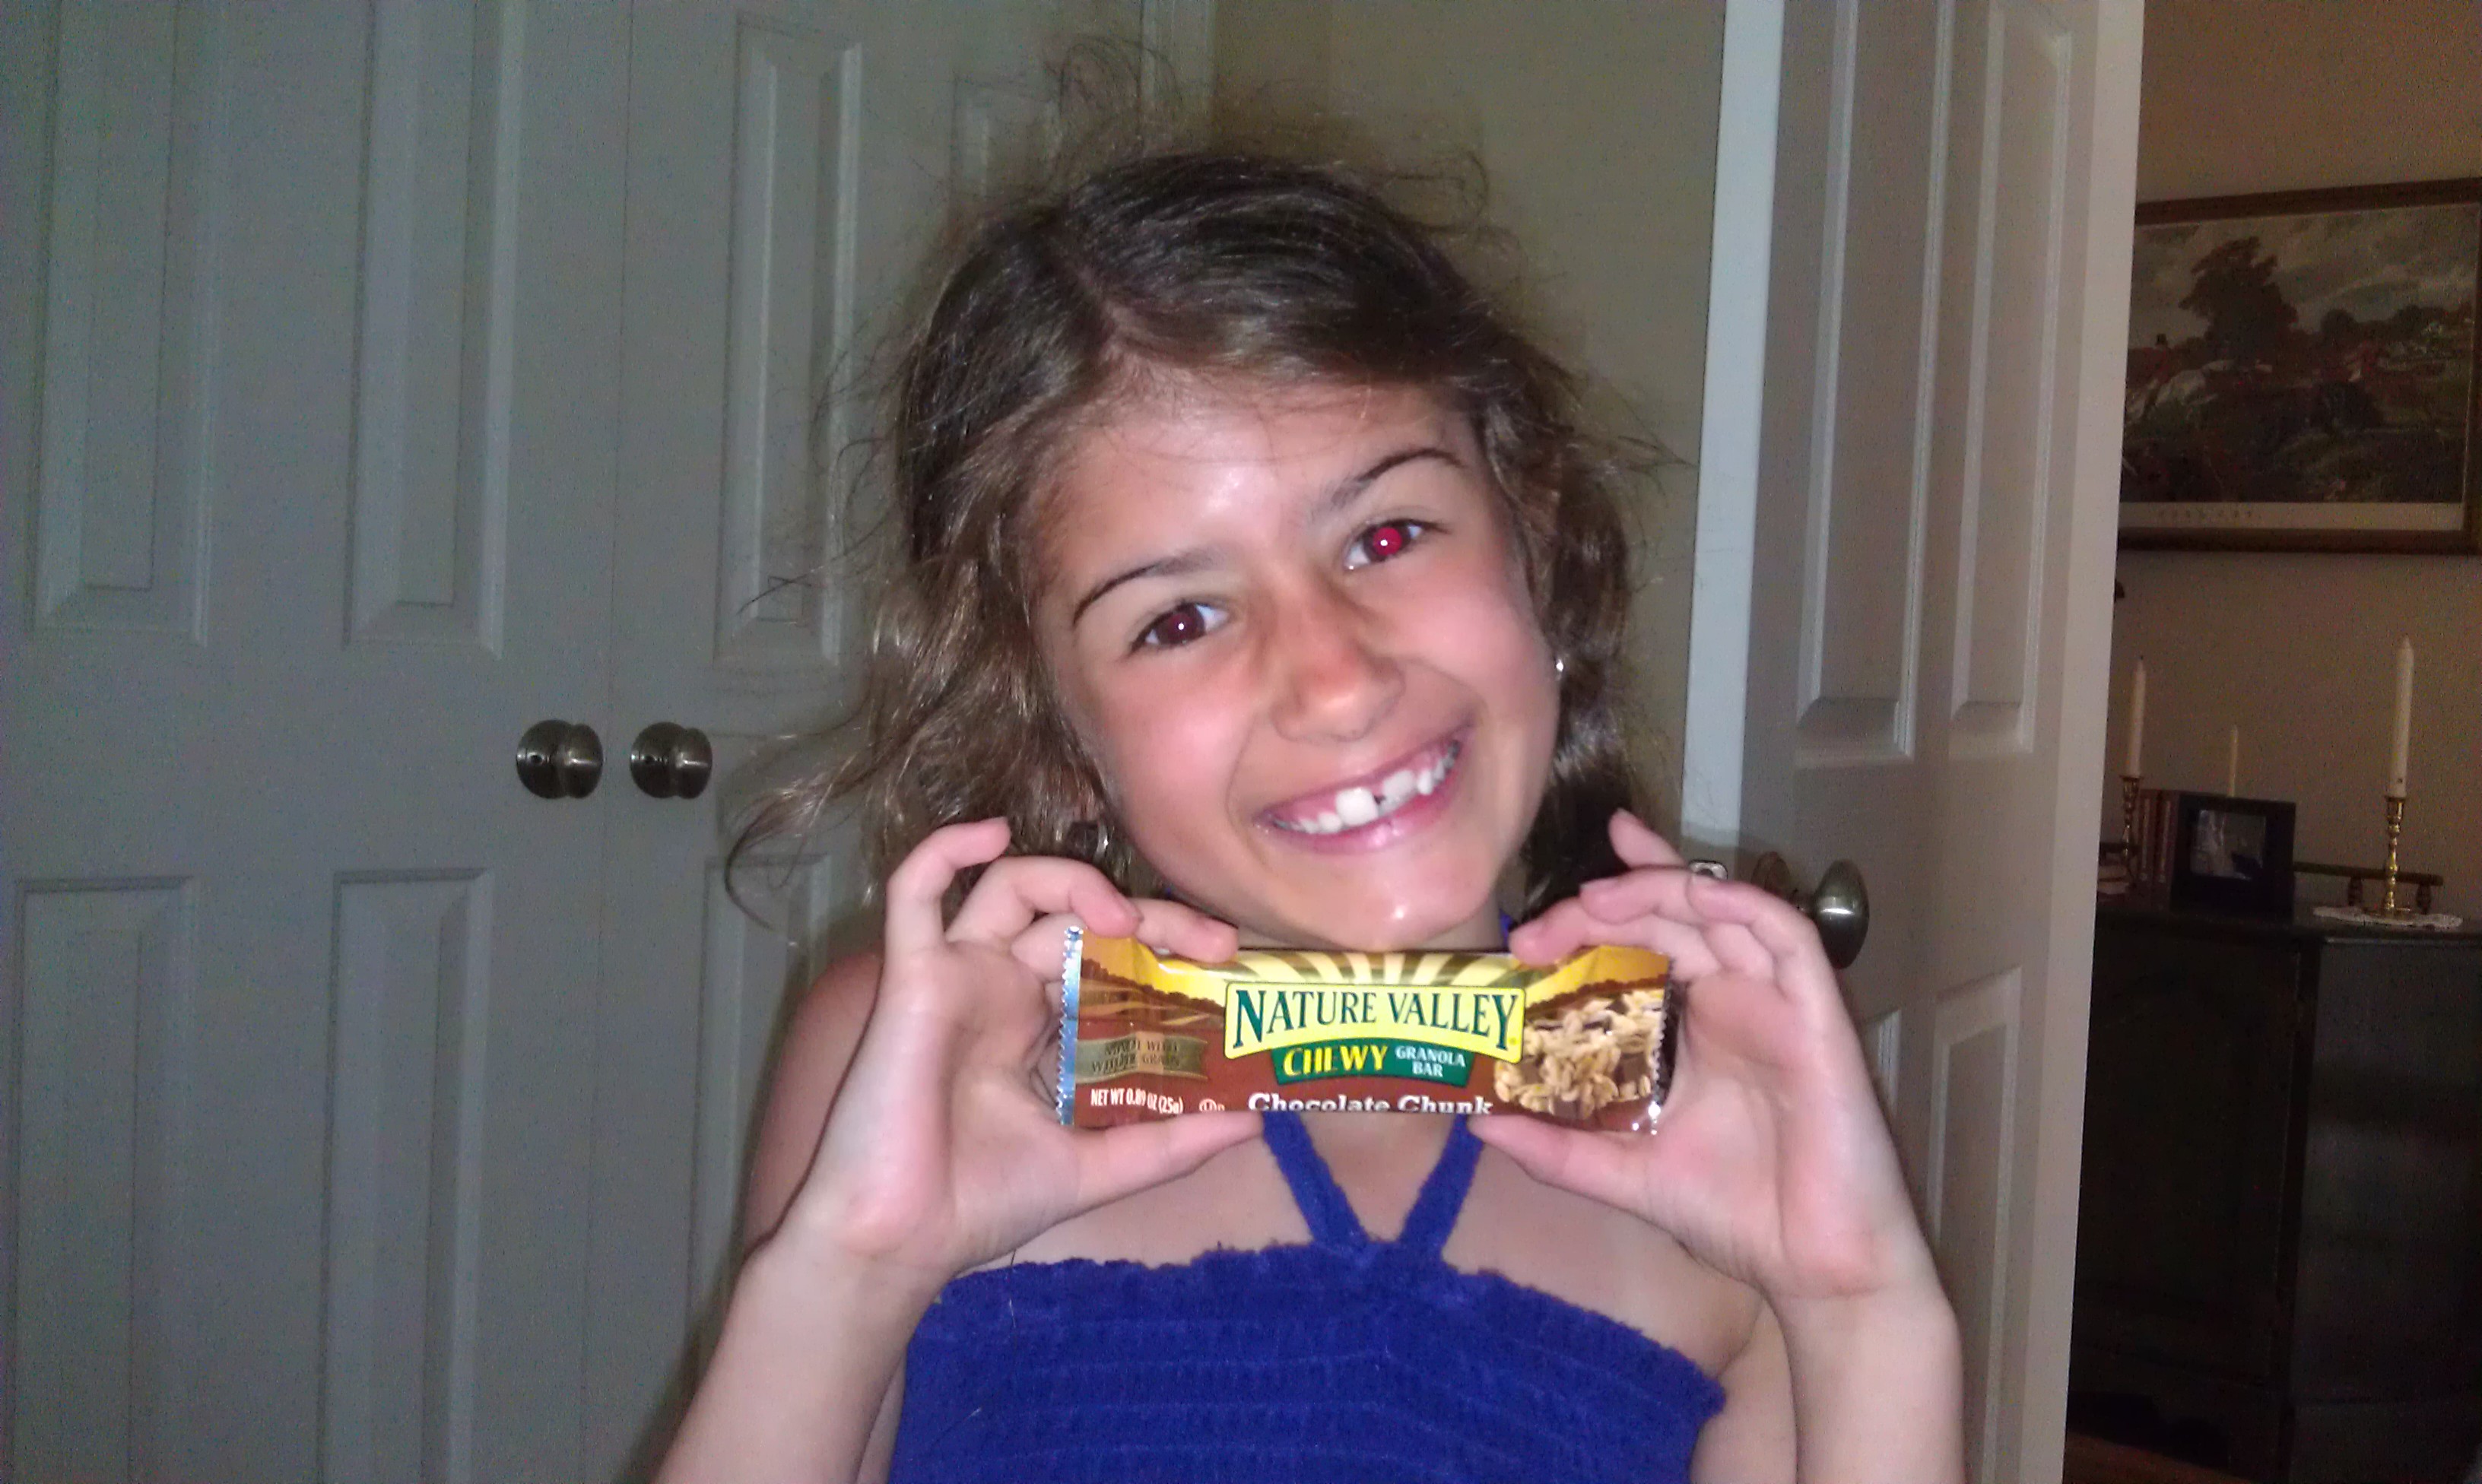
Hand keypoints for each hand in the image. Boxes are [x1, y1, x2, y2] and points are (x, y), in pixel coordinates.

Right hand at [769, 819, 1255, 1301]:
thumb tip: (1254, 1122)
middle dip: (1147, 917)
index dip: (1166, 945)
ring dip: (1071, 883)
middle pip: (1077, 917)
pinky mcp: (910, 977)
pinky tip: (991, 835)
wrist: (896, 1244)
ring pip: (1011, 886)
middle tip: (1210, 939)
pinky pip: (913, 891)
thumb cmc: (980, 1206)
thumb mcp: (1097, 1166)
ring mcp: (955, 977)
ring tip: (1122, 917)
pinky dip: (946, 850)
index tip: (1225, 959)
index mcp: (1039, 1026)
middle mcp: (1000, 989)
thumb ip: (1169, 1142)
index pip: (1111, 957)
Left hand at [1481, 812, 1935, 1307]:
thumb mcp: (1623, 1174)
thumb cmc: (1735, 1216)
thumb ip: (1557, 1148)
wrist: (1815, 1269)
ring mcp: (1776, 1002)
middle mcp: (1733, 1001)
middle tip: (1541, 928)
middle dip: (1604, 907)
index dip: (1598, 911)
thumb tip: (1479, 1121)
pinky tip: (1692, 898)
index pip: (1644, 941)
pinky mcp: (1818, 1015)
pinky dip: (1740, 904)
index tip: (1528, 930)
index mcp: (1692, 1027)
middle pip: (1669, 918)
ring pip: (1722, 911)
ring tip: (1596, 897)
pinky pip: (1787, 937)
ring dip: (1660, 889)